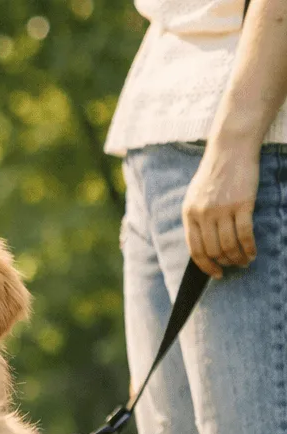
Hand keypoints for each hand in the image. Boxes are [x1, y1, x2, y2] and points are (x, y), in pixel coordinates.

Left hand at [182, 141, 259, 277]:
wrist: (230, 150)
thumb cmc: (214, 174)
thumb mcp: (195, 197)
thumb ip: (196, 218)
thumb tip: (202, 243)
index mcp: (189, 214)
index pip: (194, 249)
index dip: (205, 265)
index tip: (214, 274)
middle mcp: (203, 214)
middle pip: (213, 250)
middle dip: (224, 263)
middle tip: (233, 266)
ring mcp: (222, 210)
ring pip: (229, 246)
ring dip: (238, 258)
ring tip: (245, 261)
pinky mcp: (242, 204)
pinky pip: (245, 234)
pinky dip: (249, 248)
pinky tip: (253, 253)